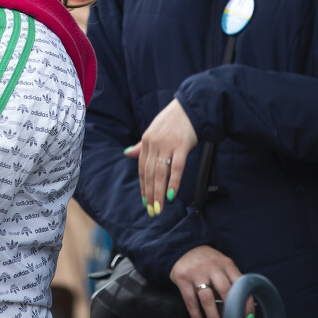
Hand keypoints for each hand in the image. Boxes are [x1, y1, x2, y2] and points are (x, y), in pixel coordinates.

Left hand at [124, 98, 196, 215]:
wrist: (190, 107)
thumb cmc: (173, 121)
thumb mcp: (154, 131)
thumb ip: (141, 145)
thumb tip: (127, 153)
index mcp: (146, 141)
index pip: (142, 168)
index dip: (143, 186)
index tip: (145, 200)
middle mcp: (154, 143)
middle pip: (149, 173)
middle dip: (150, 194)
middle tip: (151, 210)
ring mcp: (167, 144)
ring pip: (160, 173)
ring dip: (158, 193)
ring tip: (159, 207)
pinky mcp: (182, 145)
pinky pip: (177, 168)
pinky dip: (173, 182)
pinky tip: (171, 195)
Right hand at [170, 246, 253, 317]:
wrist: (183, 247)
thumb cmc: (208, 261)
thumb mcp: (222, 265)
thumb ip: (230, 281)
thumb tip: (239, 308)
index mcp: (226, 264)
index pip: (240, 284)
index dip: (246, 302)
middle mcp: (212, 267)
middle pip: (225, 290)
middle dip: (231, 311)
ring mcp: (196, 273)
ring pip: (207, 298)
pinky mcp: (183, 278)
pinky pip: (190, 301)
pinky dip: (196, 317)